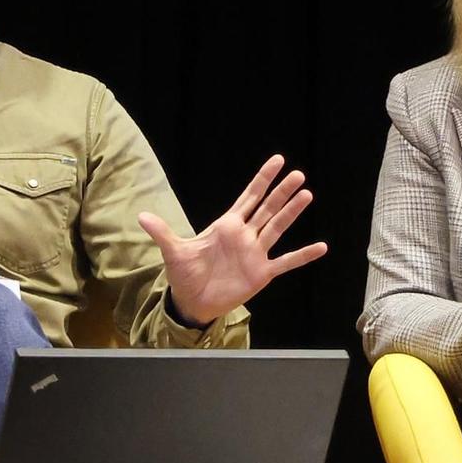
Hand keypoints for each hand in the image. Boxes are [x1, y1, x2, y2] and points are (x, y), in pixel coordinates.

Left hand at [137, 154, 327, 324]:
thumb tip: (141, 216)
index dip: (262, 179)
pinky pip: (286, 262)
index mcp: (226, 225)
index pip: (248, 197)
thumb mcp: (173, 251)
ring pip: (277, 228)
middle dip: (282, 192)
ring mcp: (255, 253)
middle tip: (298, 174)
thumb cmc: (184, 275)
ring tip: (307, 195)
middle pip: (267, 208)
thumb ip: (162, 232)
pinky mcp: (261, 273)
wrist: (192, 302)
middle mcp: (244, 236)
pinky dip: (303, 255)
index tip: (277, 160)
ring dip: (292, 213)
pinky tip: (321, 247)